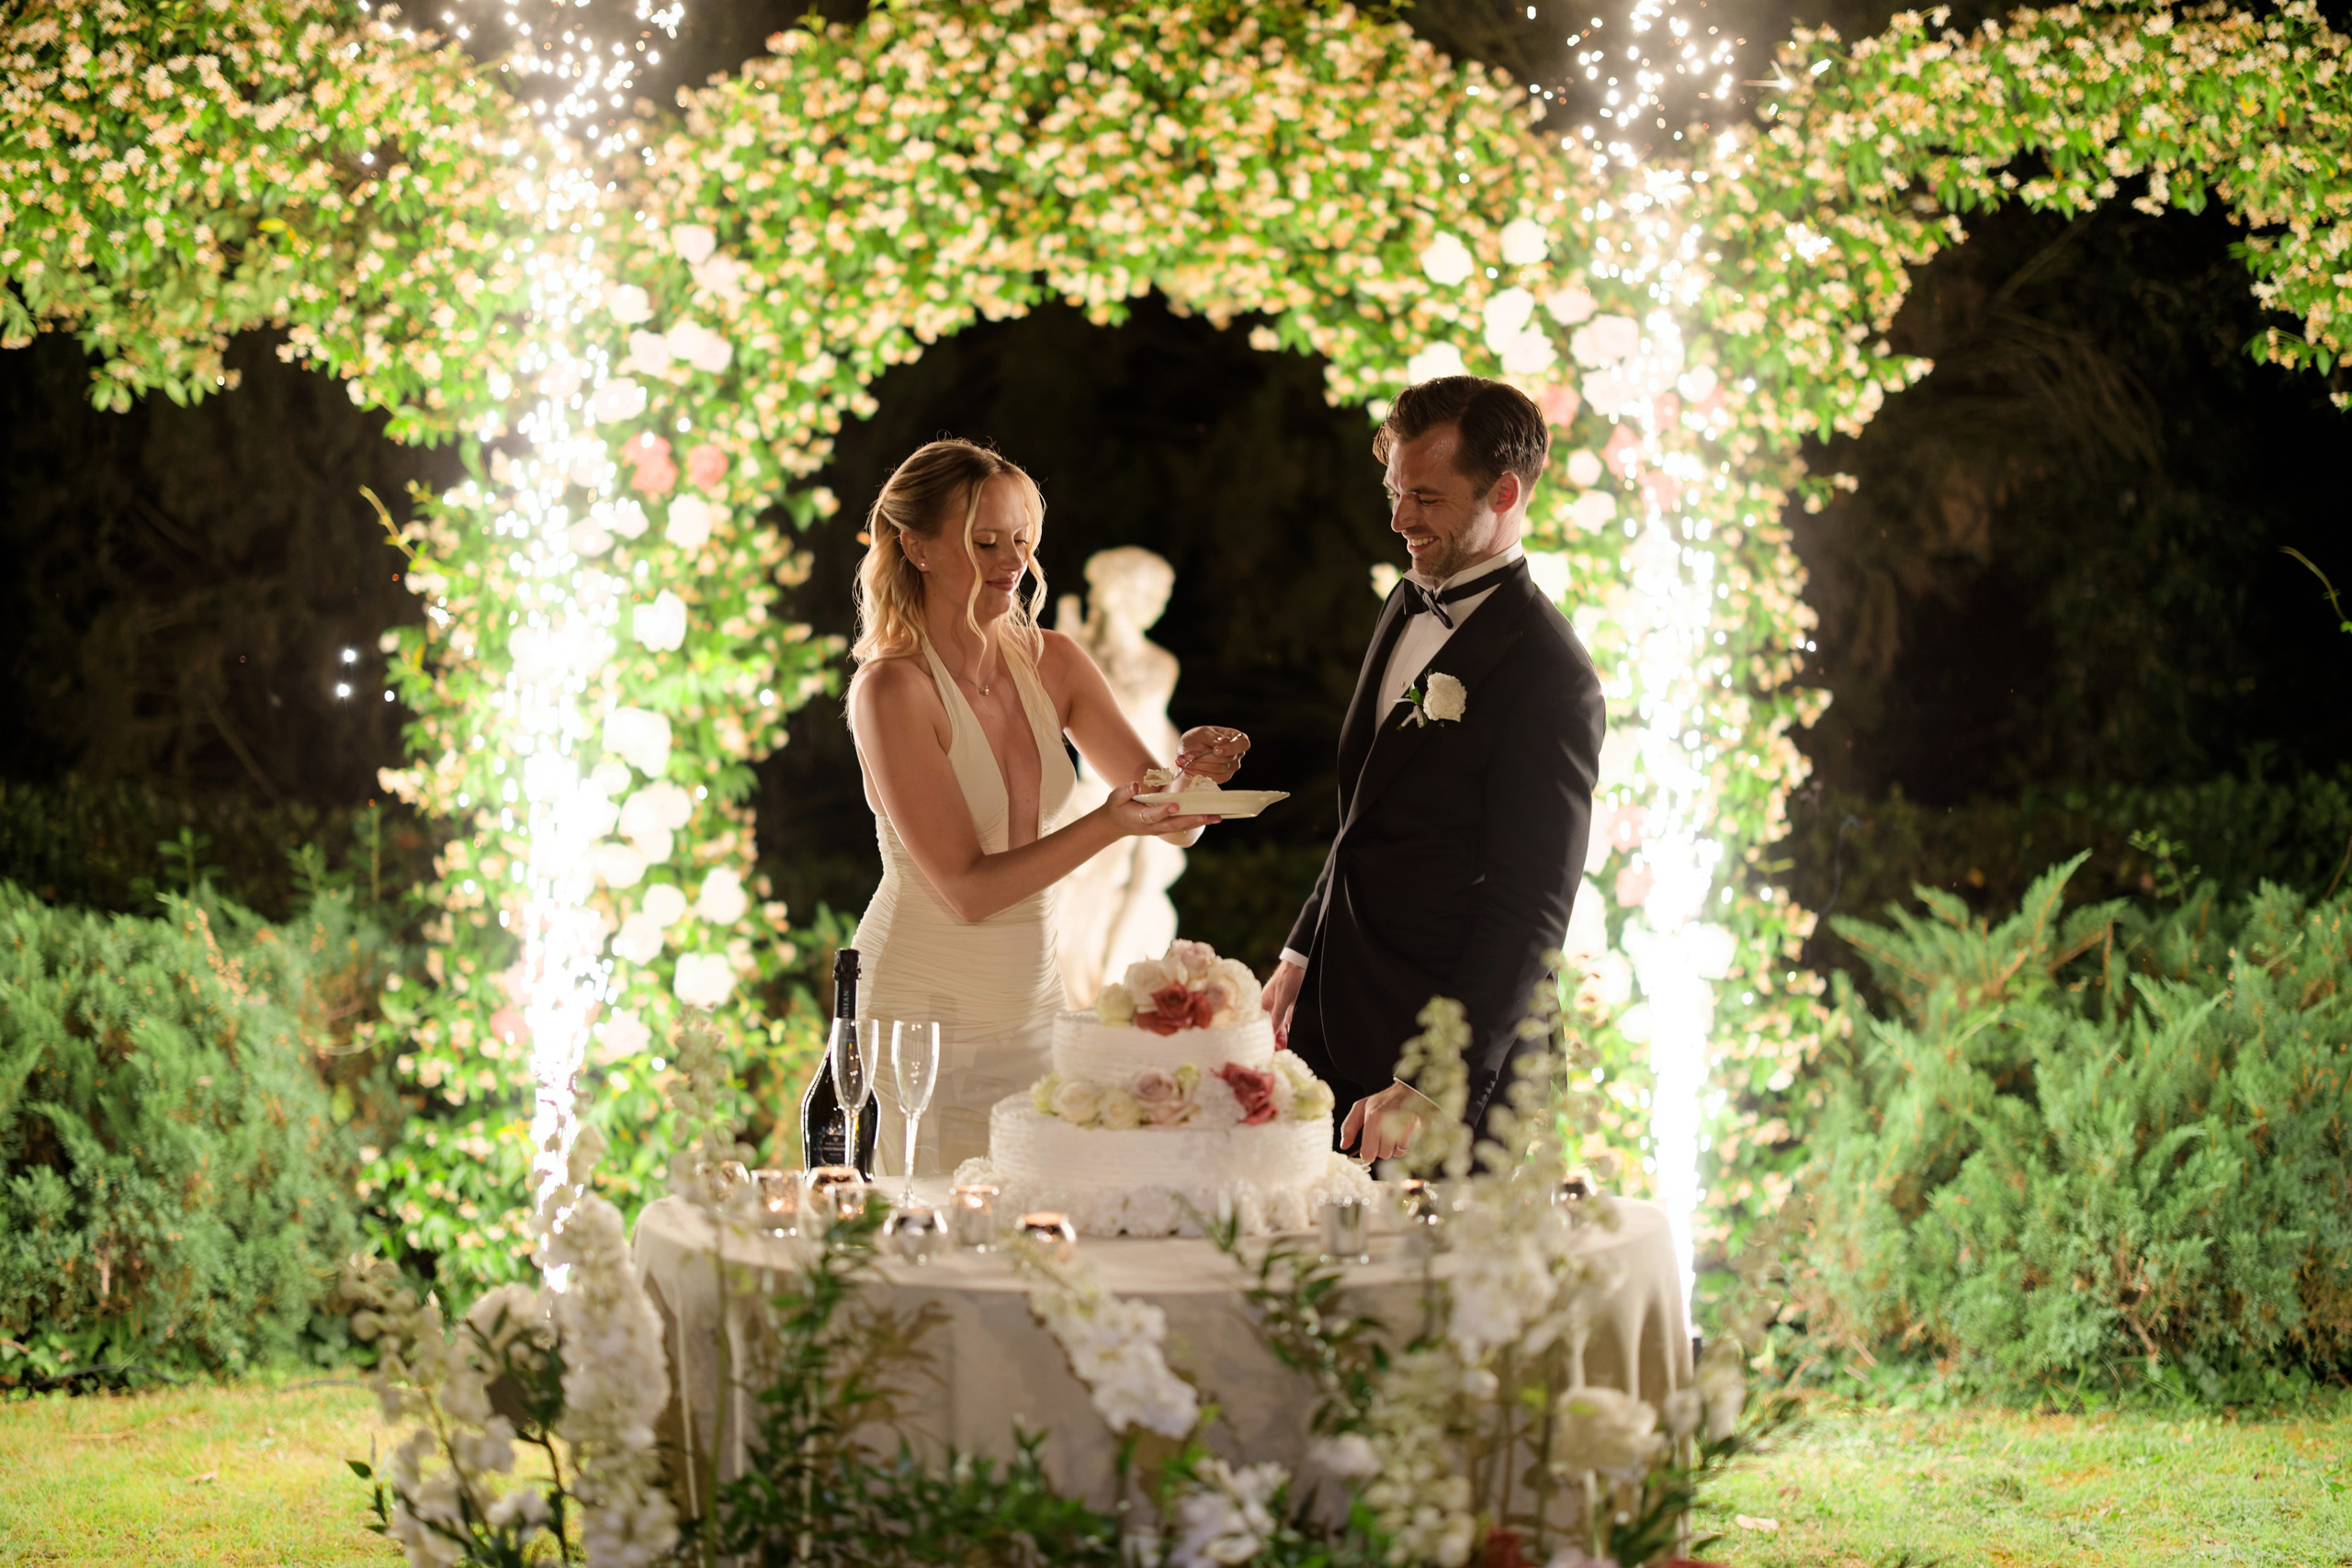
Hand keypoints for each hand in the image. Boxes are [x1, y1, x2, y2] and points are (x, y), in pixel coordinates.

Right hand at [1103, 780, 1220, 836]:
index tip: (1175, 805)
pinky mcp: (1165, 827)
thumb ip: (1126, 791)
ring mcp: (1160, 829)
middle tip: (1207, 815)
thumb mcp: (1116, 797)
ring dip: (1199, 822)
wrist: (1115, 825)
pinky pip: (1182, 825)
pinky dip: (1196, 822)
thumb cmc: (1117, 807)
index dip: (1164, 811)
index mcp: (1140, 818)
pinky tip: (1210, 818)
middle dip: (1190, 820)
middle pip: (1174, 824)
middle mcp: (1153, 826)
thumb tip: (1136, 785)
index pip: (1154, 815)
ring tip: (1216, 817)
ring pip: (1181, 826)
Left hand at [1174, 726, 1249, 783]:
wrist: (1187, 753)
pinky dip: (1200, 773)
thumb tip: (1225, 741)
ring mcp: (1232, 766)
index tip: (1215, 750)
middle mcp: (1237, 753)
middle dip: (1206, 757)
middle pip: (1227, 758)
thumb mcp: (1201, 732)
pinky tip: (1190, 767)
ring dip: (1200, 765)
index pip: (1243, 744)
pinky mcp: (1224, 777)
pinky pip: (1215, 778)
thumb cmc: (1197, 739)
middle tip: (1189, 754)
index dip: (1231, 748)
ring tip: (1186, 760)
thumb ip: (1212, 736)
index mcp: (1236, 737)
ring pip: (1220, 769)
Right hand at [1261, 957, 1303, 1047]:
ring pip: (1279, 1025)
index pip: (1261, 1024)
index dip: (1265, 1036)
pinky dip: (1290, 1029)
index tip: (1270, 1048)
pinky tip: (1293, 1037)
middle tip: (1280, 1051)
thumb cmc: (1289, 977)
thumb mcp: (1283, 998)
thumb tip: (1273, 1033)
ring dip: (1282, 1036)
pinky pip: (1289, 1020)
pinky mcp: (1291, 1005)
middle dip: (1274, 1039)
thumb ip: (1278, 1016)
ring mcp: (1280, 1006)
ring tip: (1286, 1048)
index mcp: (1262, 1003)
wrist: (1302, 962)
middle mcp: (1270, 1006)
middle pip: (1270, 1026)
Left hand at [1340, 1081, 1424, 1162]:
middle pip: (1383, 1155)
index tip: (1368, 1149)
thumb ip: (1349, 1126)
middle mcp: (1390, 1122)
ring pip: (1396, 1154)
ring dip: (1394, 1148)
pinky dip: (1404, 1145)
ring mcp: (1405, 1126)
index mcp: (1374, 1117)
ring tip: (1393, 1134)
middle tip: (1382, 1136)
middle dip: (1381, 1149)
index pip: (1368, 1153)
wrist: (1409, 1090)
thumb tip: (1344, 1146)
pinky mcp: (1417, 1129)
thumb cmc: (1384, 1100)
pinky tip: (1402, 1134)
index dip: (1367, 1154)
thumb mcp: (1361, 1107)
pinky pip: (1407, 1149)